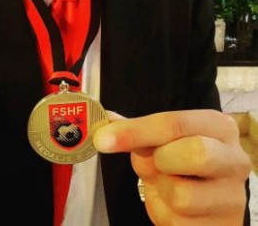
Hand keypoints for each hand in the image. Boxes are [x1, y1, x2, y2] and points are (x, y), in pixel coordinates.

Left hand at [93, 109, 250, 224]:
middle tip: (156, 165)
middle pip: (195, 153)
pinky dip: (166, 215)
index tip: (103, 140)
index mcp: (218, 126)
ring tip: (168, 186)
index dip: (135, 131)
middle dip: (161, 161)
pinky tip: (175, 208)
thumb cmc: (182, 165)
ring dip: (161, 192)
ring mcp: (235, 197)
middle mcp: (234, 159)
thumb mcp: (162, 143)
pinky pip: (180, 222)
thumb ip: (136, 131)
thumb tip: (105, 122)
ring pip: (183, 194)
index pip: (174, 122)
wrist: (206, 204)